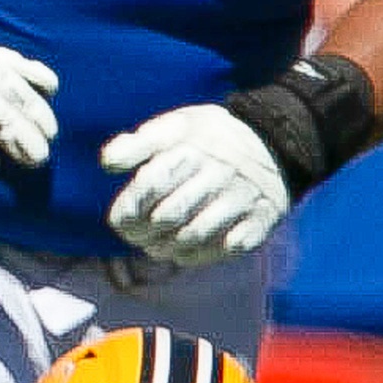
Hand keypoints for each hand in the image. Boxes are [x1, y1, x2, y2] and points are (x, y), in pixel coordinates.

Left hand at [101, 104, 289, 264]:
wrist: (275, 142)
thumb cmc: (210, 140)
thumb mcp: (174, 127)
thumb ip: (136, 144)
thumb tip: (107, 163)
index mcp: (191, 149)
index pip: (149, 185)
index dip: (128, 209)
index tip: (121, 219)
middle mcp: (217, 173)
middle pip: (168, 216)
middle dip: (143, 233)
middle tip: (138, 237)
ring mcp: (241, 199)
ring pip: (194, 236)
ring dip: (168, 248)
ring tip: (158, 246)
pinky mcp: (260, 221)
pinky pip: (227, 248)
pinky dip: (202, 255)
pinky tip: (188, 250)